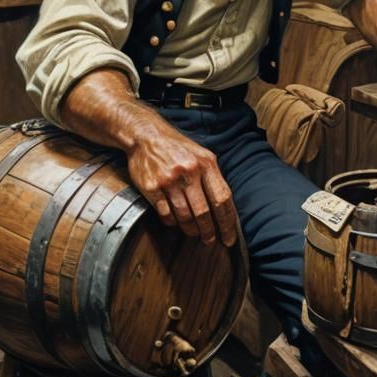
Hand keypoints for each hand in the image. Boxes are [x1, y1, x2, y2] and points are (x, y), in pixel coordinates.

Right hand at [125, 122, 237, 247]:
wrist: (147, 135)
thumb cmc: (177, 148)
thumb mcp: (201, 154)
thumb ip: (213, 177)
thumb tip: (226, 208)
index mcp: (206, 163)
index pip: (222, 198)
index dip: (227, 222)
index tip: (229, 237)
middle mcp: (189, 171)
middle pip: (204, 211)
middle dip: (209, 231)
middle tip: (211, 241)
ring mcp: (169, 179)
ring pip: (185, 216)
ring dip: (191, 229)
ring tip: (194, 232)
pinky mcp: (152, 187)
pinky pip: (166, 214)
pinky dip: (172, 222)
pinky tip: (175, 221)